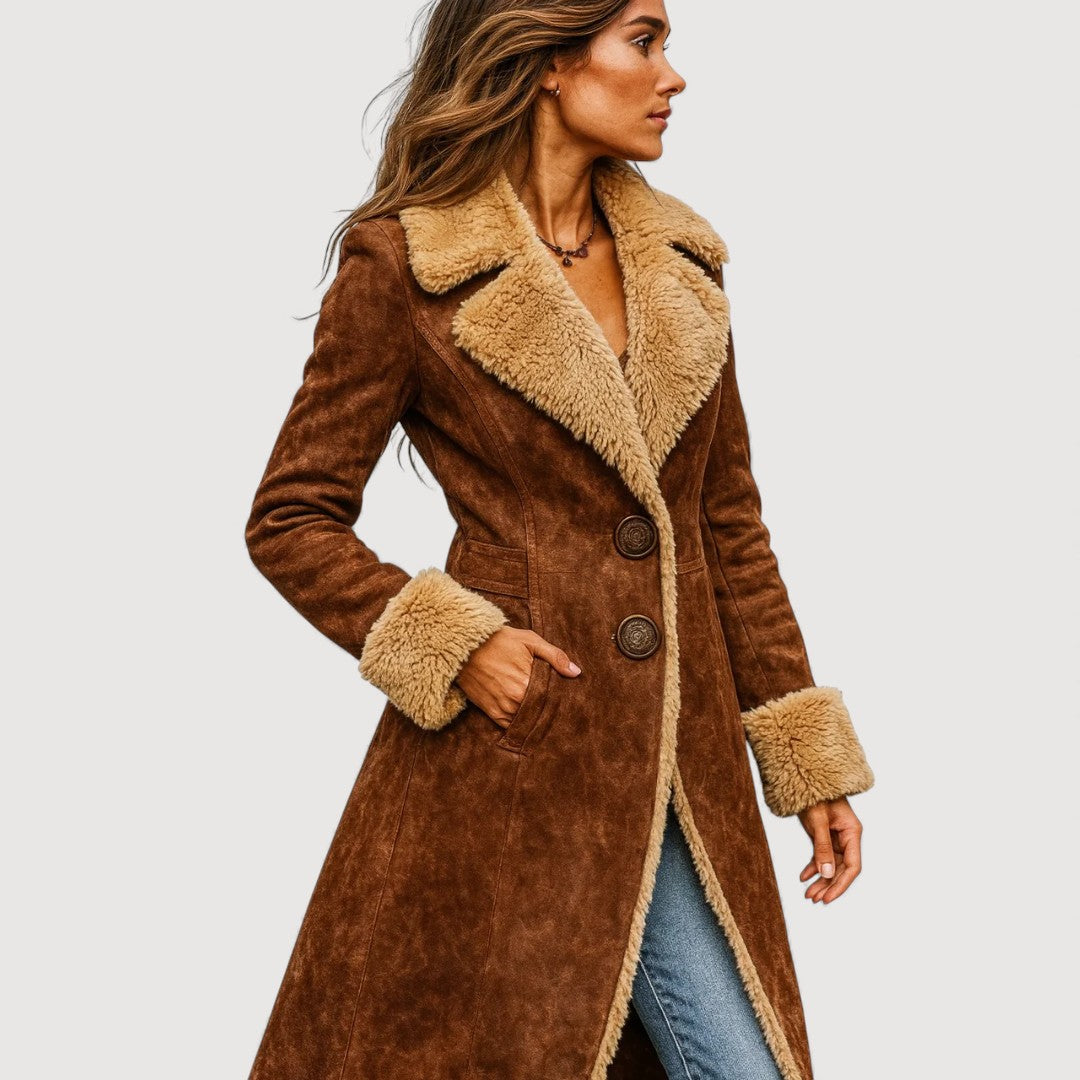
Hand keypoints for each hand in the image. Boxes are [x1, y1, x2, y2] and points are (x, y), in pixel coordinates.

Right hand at [455, 626, 580, 724]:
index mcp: (527, 683)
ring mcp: (502, 708)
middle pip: (541, 711)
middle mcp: (515, 700)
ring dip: (535, 716)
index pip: (552, 699)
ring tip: (543, 710)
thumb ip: (555, 657)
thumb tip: (576, 672)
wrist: (464, 646)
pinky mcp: (490, 711)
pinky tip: (526, 716)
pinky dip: (519, 722)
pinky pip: (510, 725)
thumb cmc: (499, 640)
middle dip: (549, 708)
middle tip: (561, 708)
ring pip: (526, 719)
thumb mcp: (529, 641)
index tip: (568, 697)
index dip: (560, 698)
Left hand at [796, 796, 863, 903]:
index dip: (841, 884)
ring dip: (820, 879)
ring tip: (808, 893)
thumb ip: (822, 847)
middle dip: (828, 885)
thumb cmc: (815, 794)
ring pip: (830, 864)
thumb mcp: (818, 821)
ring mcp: (835, 836)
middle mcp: (847, 837)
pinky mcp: (824, 835)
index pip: (852, 866)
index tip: (828, 897)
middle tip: (814, 898)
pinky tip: (804, 877)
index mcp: (852, 832)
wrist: (806, 777)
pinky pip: (821, 856)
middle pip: (841, 868)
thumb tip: (826, 873)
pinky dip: (813, 867)